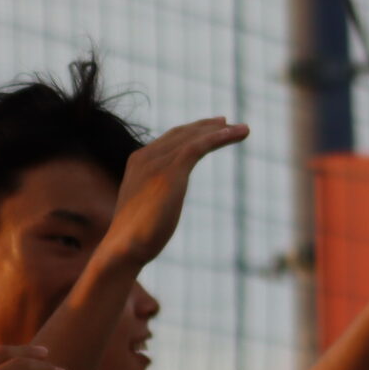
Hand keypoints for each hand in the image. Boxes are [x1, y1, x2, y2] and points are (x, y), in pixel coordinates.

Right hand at [100, 118, 249, 267]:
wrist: (124, 247)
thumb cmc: (135, 236)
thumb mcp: (145, 208)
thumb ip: (154, 196)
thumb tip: (159, 205)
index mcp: (139, 162)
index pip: (170, 140)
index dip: (192, 132)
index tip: (212, 129)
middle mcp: (147, 157)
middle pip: (183, 134)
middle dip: (207, 127)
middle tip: (229, 123)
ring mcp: (158, 163)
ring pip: (194, 138)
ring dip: (221, 131)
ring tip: (244, 129)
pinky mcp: (171, 172)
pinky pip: (198, 146)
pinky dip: (218, 138)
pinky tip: (234, 135)